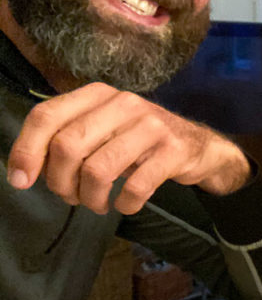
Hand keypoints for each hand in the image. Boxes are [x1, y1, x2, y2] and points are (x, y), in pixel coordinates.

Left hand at [6, 83, 250, 214]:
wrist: (201, 147)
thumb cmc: (141, 141)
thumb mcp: (103, 128)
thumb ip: (67, 139)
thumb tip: (23, 171)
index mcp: (98, 94)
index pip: (46, 116)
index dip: (26, 150)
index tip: (21, 180)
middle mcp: (123, 103)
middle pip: (68, 145)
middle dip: (60, 182)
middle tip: (71, 196)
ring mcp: (151, 125)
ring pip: (98, 169)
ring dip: (91, 198)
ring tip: (98, 204)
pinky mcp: (173, 150)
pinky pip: (136, 186)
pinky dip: (125, 204)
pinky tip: (125, 205)